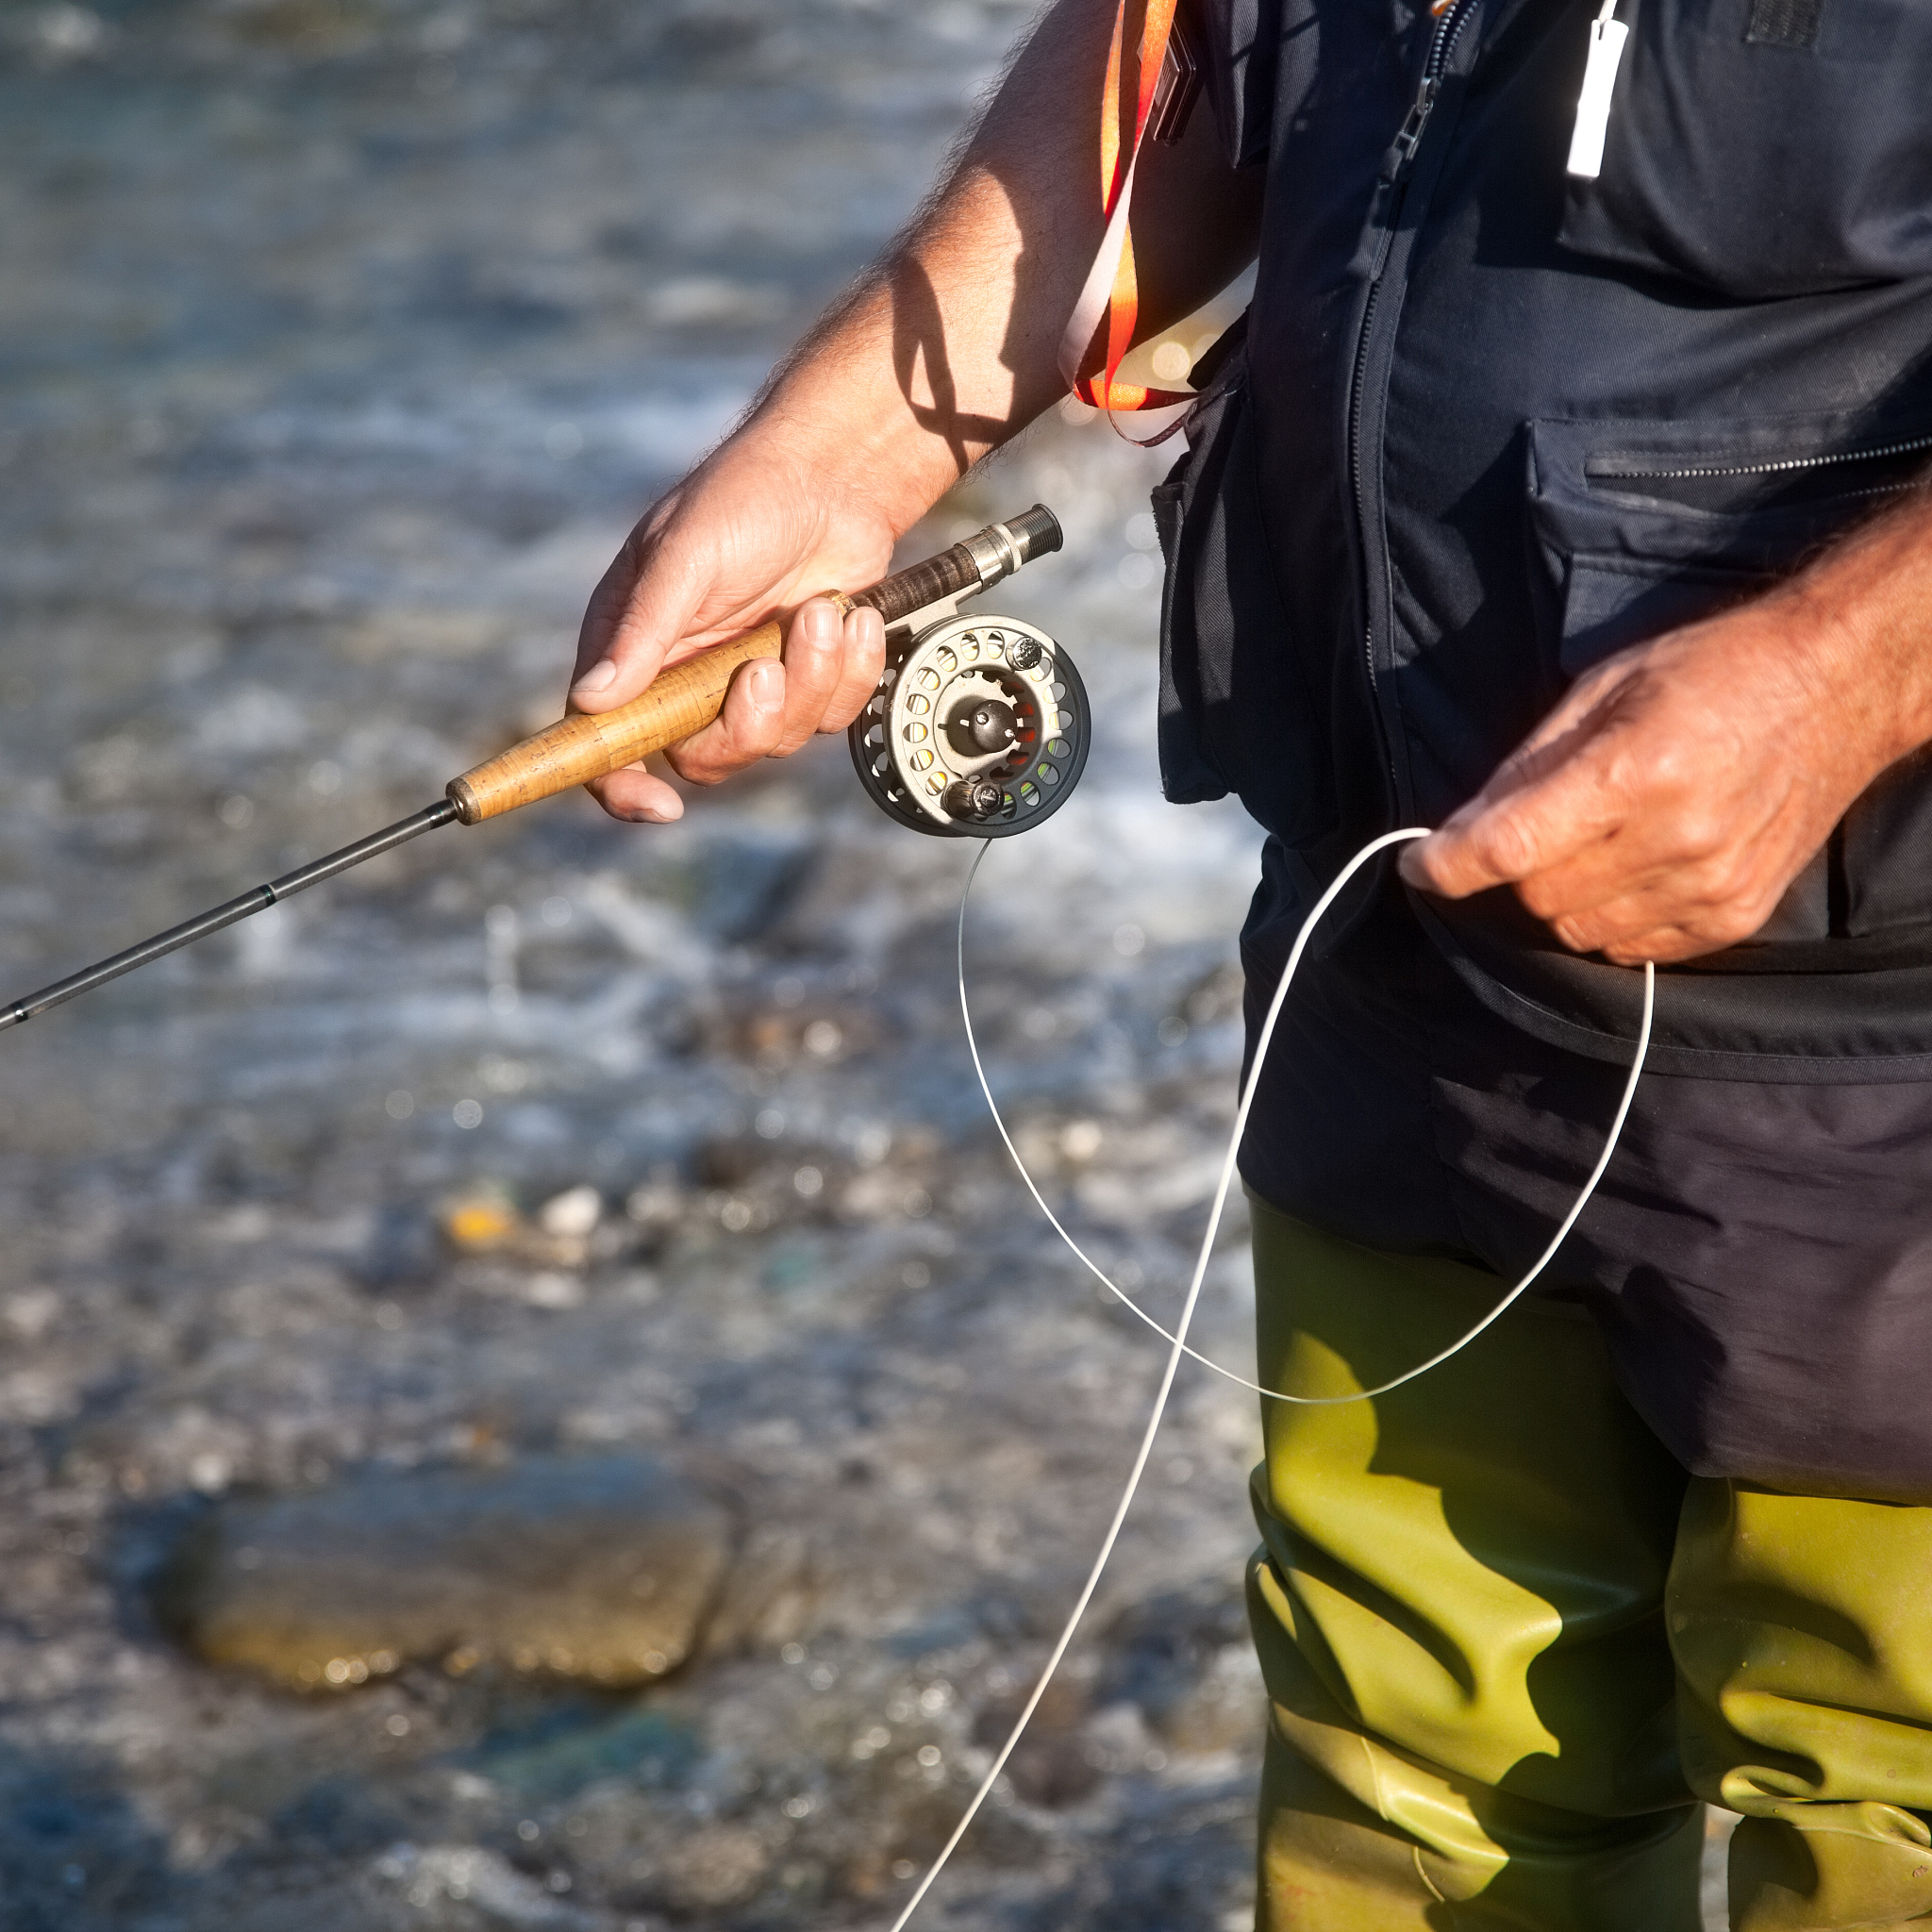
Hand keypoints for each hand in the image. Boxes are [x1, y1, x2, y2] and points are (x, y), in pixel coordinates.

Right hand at [568, 438, 896, 822]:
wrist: (835, 477)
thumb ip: (642, 630)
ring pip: (777, 740)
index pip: (608, 739)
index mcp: (635, 649)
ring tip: (818, 613)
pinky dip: (850, 670)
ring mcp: (749, 683)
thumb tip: (591, 699)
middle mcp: (687, 676)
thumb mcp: (684, 555)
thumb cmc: (745, 496)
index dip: (621, 786)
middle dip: (747, 723)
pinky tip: (849, 617)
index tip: (658, 804)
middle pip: (704, 758)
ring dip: (809, 680)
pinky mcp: (808, 680)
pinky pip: (830, 715)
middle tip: (765, 668)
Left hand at [1399, 514, 1931, 963]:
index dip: (1447, 864)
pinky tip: (1630, 868)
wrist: (1839, 687)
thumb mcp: (1603, 688)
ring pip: (1579, 931)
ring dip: (1560, 897)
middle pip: (1538, 896)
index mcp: (1637, 769)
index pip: (1511, 847)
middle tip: (1531, 828)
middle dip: (1513, 870)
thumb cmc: (1713, 671)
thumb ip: (1525, 766)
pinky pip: (1632, 948)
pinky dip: (1609, 919)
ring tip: (1592, 841)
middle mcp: (1678, 837)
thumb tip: (1456, 830)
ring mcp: (1712, 884)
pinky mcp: (1736, 915)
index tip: (1418, 863)